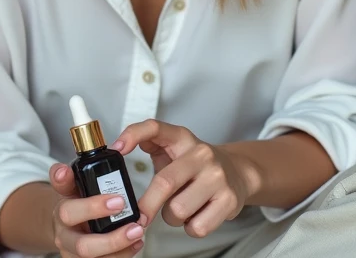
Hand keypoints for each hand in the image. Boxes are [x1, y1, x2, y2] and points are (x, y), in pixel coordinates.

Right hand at [47, 163, 147, 257]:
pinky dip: (123, 255)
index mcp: (62, 213)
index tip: (119, 200)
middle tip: (135, 225)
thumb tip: (63, 170)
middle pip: (83, 246)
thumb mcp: (71, 187)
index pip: (68, 210)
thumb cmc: (75, 205)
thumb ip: (70, 177)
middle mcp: (65, 238)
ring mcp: (75, 255)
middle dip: (111, 238)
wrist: (67, 228)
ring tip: (138, 233)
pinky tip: (136, 243)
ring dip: (120, 248)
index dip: (92, 207)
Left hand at [111, 120, 255, 238]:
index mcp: (182, 138)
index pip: (155, 127)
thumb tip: (119, 148)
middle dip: (147, 206)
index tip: (117, 149)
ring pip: (178, 210)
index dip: (133, 135)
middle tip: (139, 217)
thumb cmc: (196, 166)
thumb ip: (149, 143)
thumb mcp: (173, 149)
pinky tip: (196, 216)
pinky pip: (197, 227)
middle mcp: (201, 154)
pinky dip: (191, 228)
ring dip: (172, 217)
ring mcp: (217, 177)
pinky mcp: (229, 200)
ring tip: (180, 208)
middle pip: (164, 183)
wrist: (239, 173)